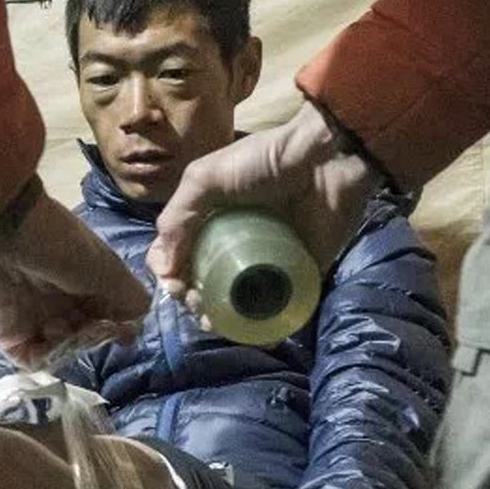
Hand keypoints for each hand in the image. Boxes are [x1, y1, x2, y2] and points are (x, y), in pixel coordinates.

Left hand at [0, 185, 147, 368]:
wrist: (1, 232)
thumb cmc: (60, 245)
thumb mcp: (107, 268)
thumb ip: (130, 299)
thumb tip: (138, 327)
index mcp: (82, 282)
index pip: (107, 315)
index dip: (117, 326)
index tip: (123, 331)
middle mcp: (59, 301)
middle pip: (86, 336)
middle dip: (94, 336)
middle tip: (93, 326)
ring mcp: (33, 319)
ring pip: (63, 351)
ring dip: (72, 345)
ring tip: (65, 325)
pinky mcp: (7, 336)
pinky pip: (33, 361)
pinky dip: (47, 358)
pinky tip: (51, 340)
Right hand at [147, 103, 378, 305]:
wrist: (325, 159)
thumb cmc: (262, 161)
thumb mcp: (205, 178)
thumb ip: (177, 218)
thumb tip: (164, 271)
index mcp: (206, 220)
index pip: (173, 253)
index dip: (166, 271)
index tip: (172, 281)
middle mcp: (231, 243)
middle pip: (199, 280)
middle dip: (188, 298)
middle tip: (193, 299)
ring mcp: (263, 262)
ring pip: (232, 300)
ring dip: (216, 316)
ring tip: (214, 318)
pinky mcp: (296, 276)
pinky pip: (274, 307)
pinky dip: (258, 325)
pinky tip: (243, 330)